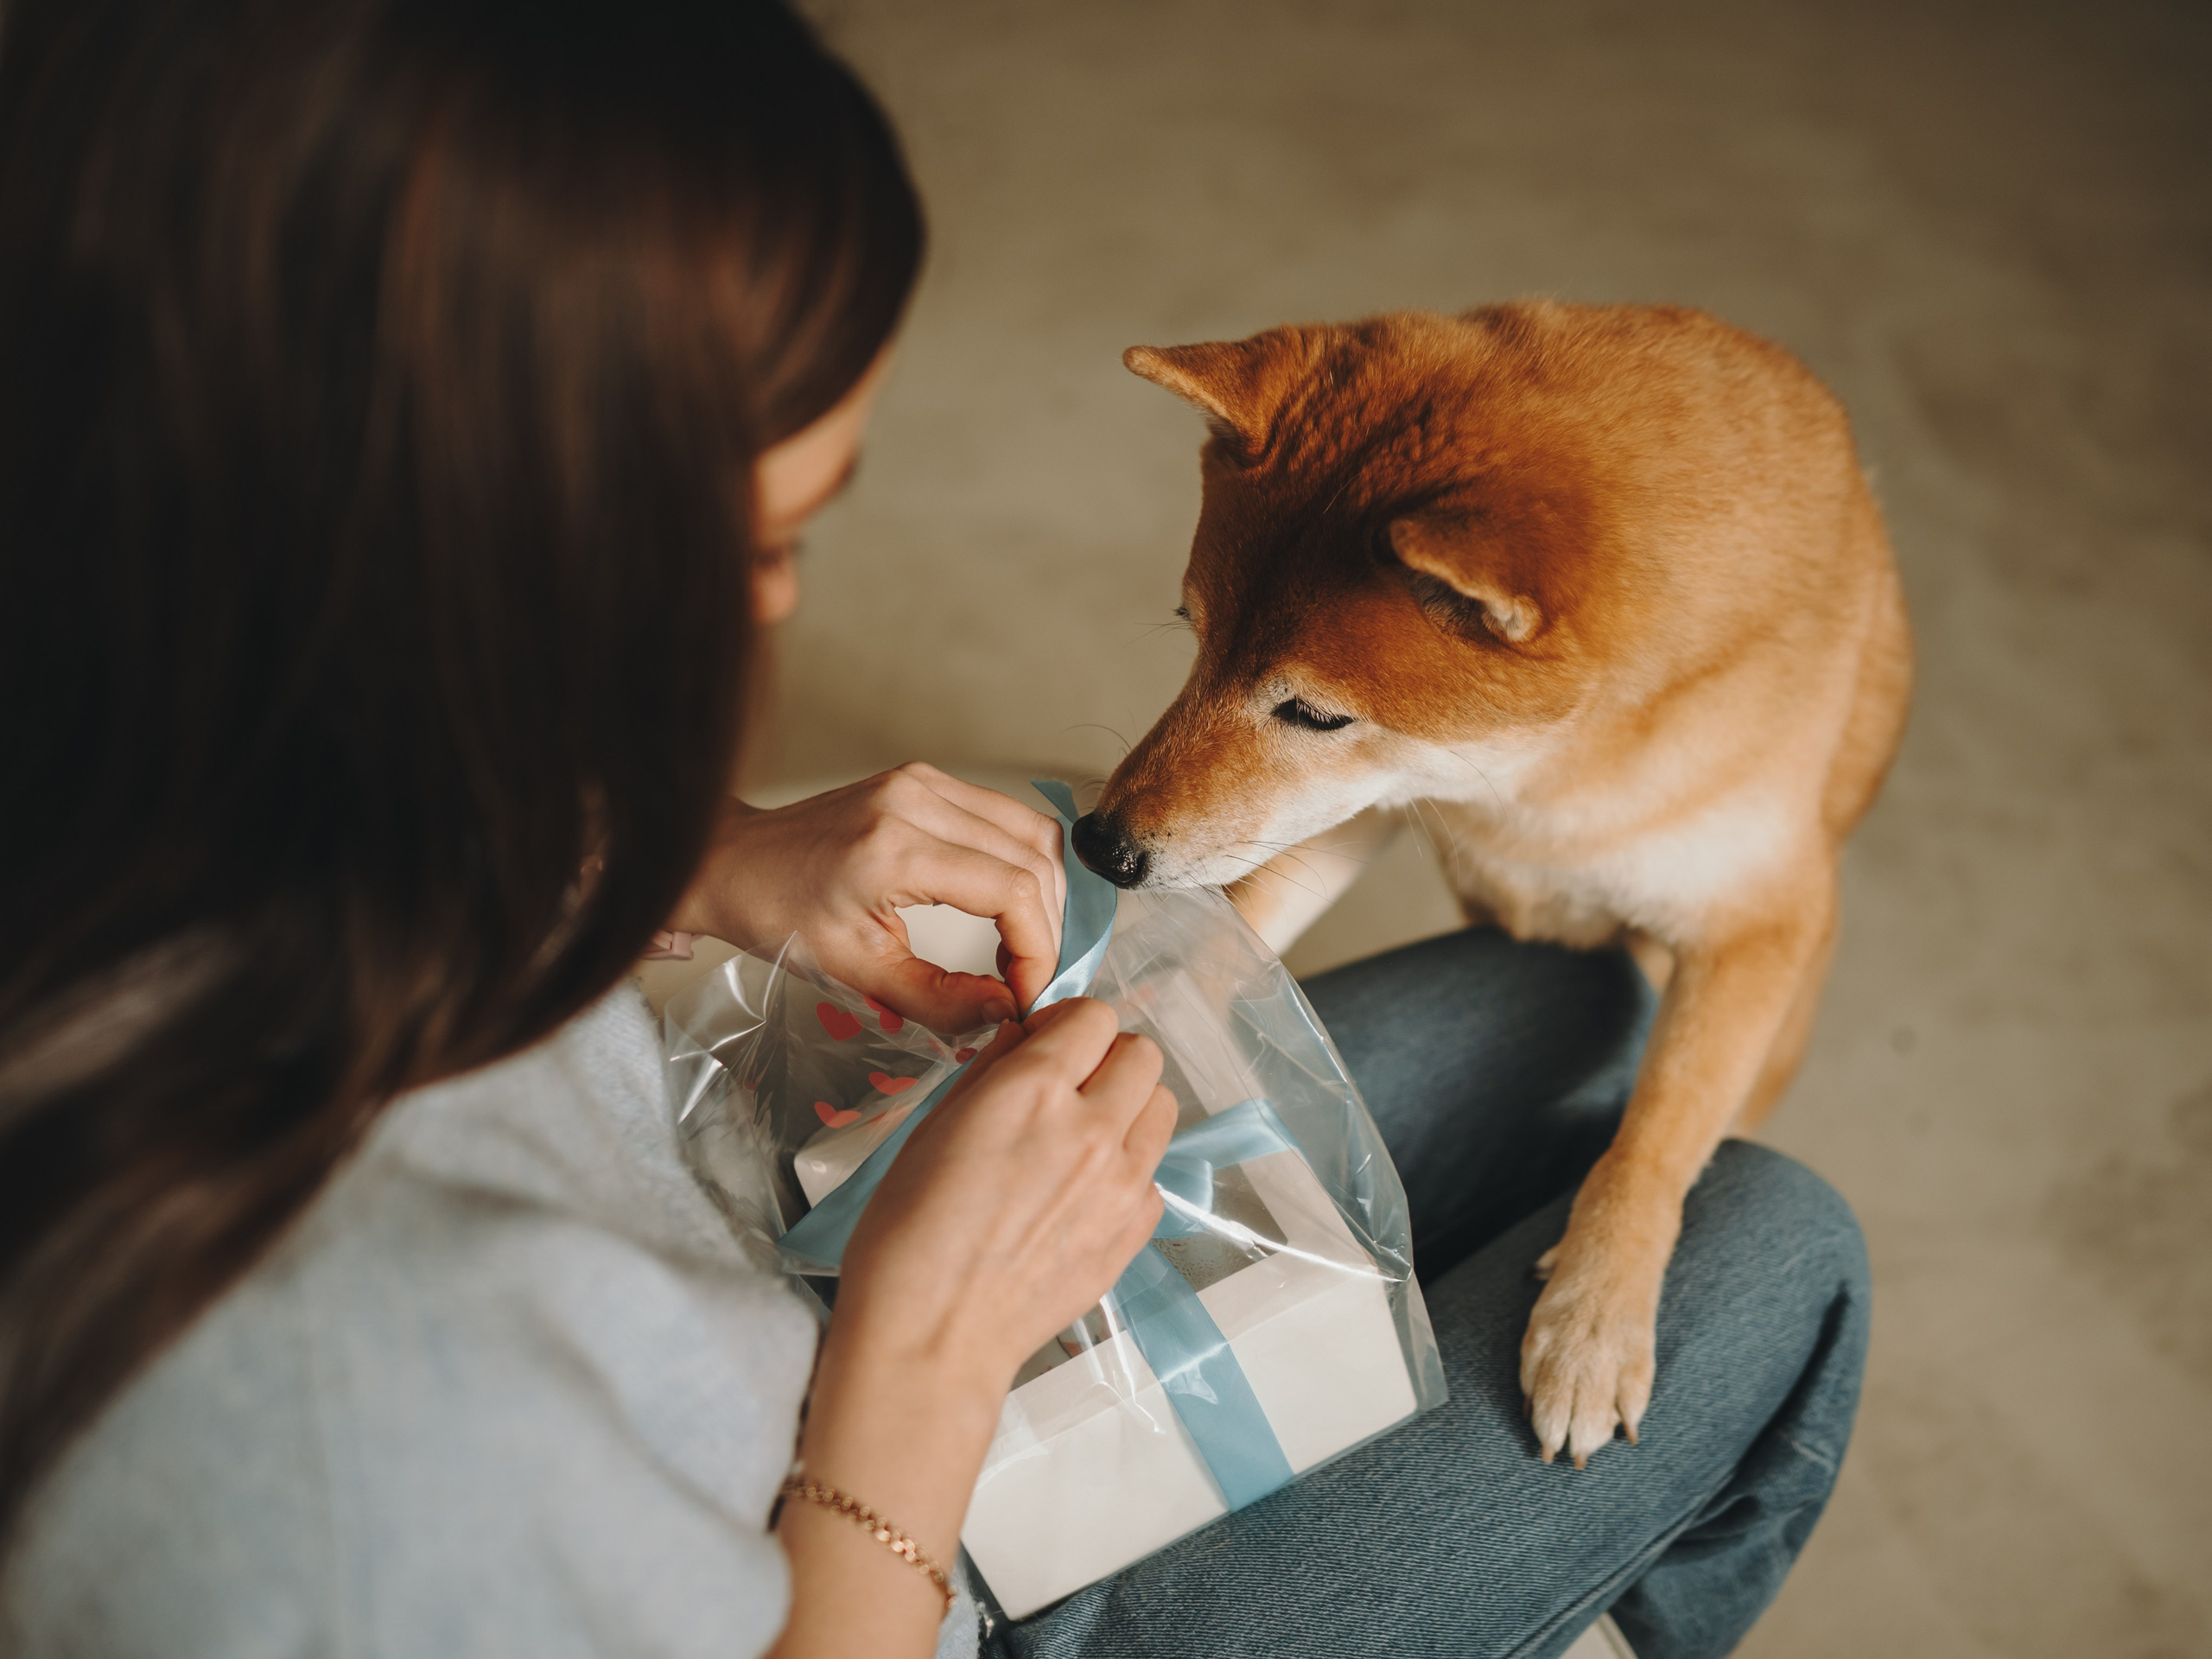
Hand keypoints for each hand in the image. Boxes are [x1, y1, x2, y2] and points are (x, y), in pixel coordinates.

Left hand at [667, 764, 1066, 1030]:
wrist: (732, 863)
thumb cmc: (775, 915)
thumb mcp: (853, 972)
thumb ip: (937, 999)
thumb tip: (1005, 1010)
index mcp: (895, 847)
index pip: (1014, 890)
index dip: (1038, 949)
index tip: (1026, 993)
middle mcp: (917, 800)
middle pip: (1035, 857)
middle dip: (1047, 927)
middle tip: (1030, 978)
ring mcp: (924, 782)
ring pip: (1031, 831)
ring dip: (1043, 894)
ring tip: (1023, 947)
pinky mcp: (925, 780)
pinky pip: (1004, 817)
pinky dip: (1021, 865)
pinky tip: (1006, 908)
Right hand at [835, 998, 1176, 1384]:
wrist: (934, 1334)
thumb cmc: (910, 1236)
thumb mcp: (934, 1127)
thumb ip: (992, 1070)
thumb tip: (1025, 1037)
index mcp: (1033, 1092)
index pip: (1095, 1016)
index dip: (1068, 1026)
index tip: (1048, 1046)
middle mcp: (1090, 1130)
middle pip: (1143, 1055)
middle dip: (1107, 1059)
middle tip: (1070, 1087)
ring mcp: (1121, 1184)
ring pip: (1161, 1107)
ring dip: (1128, 1108)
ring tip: (1082, 1138)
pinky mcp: (1133, 1232)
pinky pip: (1153, 1174)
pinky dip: (1127, 1171)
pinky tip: (1081, 1194)